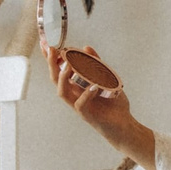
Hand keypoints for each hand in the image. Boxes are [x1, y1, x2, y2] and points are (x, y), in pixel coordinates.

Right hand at [45, 45, 156, 169]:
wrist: (123, 125)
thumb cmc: (113, 104)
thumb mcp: (106, 79)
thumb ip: (96, 64)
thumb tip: (86, 48)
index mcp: (76, 87)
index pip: (59, 71)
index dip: (51, 59)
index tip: (46, 44)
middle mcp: (74, 95)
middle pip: (55, 80)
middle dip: (52, 64)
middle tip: (53, 50)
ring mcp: (79, 105)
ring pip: (62, 92)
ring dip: (63, 77)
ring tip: (68, 65)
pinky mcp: (87, 115)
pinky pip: (81, 104)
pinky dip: (86, 94)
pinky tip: (93, 86)